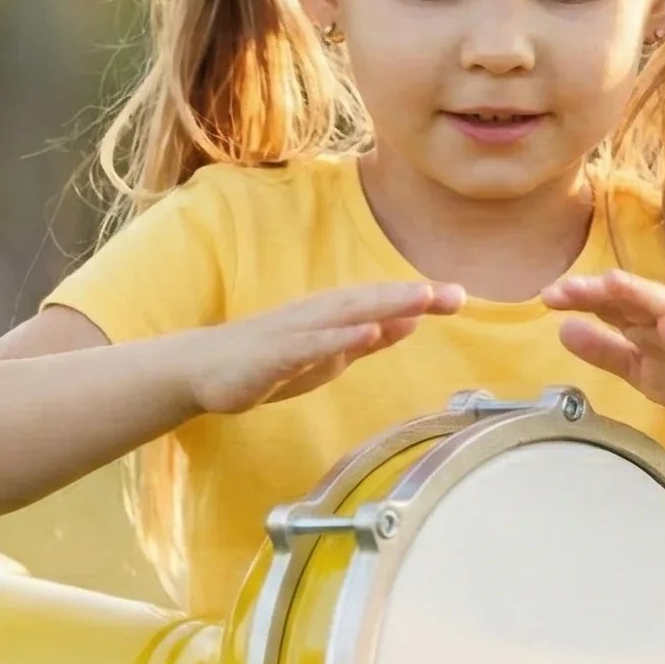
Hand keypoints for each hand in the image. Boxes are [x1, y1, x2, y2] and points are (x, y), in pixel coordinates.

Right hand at [189, 281, 464, 415]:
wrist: (204, 369)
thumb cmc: (270, 360)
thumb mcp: (330, 353)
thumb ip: (369, 339)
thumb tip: (412, 321)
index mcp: (333, 315)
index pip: (384, 303)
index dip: (422, 298)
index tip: (460, 296)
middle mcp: (318, 314)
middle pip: (371, 301)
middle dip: (413, 295)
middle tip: (454, 293)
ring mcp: (297, 332)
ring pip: (346, 316)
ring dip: (384, 306)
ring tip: (421, 299)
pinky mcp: (275, 354)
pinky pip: (312, 345)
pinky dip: (341, 338)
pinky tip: (366, 334)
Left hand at [539, 270, 664, 444]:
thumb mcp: (645, 372)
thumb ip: (607, 352)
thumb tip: (562, 331)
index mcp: (655, 327)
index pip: (614, 307)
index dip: (582, 299)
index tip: (546, 296)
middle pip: (635, 301)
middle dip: (601, 292)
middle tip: (564, 289)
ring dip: (642, 296)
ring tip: (611, 283)